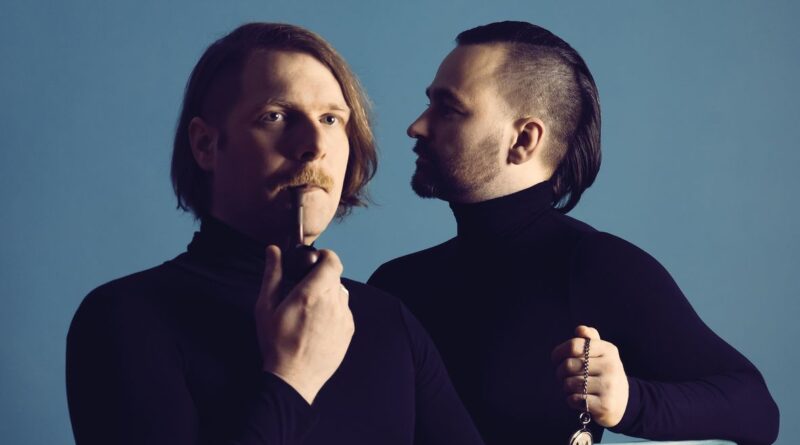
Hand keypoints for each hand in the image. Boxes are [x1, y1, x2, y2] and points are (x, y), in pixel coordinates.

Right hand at [255, 245, 354, 403]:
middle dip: (322, 276)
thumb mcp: (266, 307)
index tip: (314, 260)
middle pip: (335, 276)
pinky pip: (344, 310)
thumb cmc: (276, 343)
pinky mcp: (349, 330)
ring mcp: (344, 317)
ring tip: (310, 309)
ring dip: (329, 293)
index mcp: (312, 293)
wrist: (293, 378)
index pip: (332, 260)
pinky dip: (334, 310)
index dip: (325, 256)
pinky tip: (317, 324)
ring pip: (341, 293)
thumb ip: (272, 275)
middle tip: (305, 287)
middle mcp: (333, 302)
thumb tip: (273, 250)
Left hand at [551, 325, 628, 427]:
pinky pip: (574, 399)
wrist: (622, 402)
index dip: (558, 352)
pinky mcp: (605, 405)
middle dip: (560, 372)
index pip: (573, 345)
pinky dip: (571, 400)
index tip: (556, 359)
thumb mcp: (601, 353)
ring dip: (566, 387)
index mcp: (608, 350)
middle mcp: (610, 366)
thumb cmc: (604, 372)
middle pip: (568, 365)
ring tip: (574, 388)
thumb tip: (580, 329)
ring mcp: (609, 386)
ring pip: (569, 383)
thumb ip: (589, 339)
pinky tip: (580, 399)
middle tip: (564, 377)